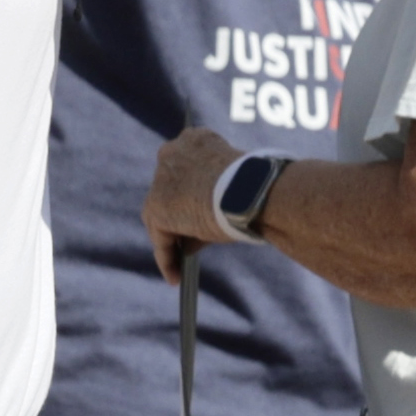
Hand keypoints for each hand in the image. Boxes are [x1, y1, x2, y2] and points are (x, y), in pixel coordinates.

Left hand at [145, 125, 251, 276]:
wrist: (253, 191)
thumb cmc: (258, 187)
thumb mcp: (236, 187)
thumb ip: (216, 198)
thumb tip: (202, 231)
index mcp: (194, 139)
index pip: (186, 170)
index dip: (191, 193)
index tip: (198, 211)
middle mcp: (171, 154)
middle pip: (169, 193)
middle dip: (177, 217)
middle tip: (187, 243)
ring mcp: (160, 181)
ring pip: (162, 218)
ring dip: (170, 241)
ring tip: (179, 266)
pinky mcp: (156, 208)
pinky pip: (161, 239)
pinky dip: (167, 259)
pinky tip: (175, 276)